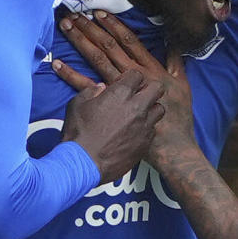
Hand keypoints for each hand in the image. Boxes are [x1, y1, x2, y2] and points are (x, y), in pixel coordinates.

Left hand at [53, 11, 194, 163]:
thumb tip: (175, 42)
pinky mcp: (107, 107)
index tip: (100, 13)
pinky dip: (70, 74)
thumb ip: (177, 63)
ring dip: (81, 42)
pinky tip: (57, 63)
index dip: (114, 26)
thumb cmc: (178, 118)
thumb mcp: (183, 86)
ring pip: (96, 60)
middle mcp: (132, 76)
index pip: (128, 41)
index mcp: (149, 69)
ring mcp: (117, 91)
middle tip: (76, 14)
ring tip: (67, 27)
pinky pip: (84, 87)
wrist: (170, 147)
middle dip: (92, 29)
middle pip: (108, 46)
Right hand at [59, 69, 164, 183]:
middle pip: (157, 88)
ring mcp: (144, 126)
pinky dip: (146, 128)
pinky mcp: (146, 143)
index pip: (137, 75)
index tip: (125, 84)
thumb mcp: (77, 105)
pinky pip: (153, 129)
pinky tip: (134, 132)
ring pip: (159, 109)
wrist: (83, 164)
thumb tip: (100, 88)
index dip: (131, 78)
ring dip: (150, 109)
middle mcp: (137, 107)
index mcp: (120, 93)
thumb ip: (91, 92)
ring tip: (138, 114)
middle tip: (139, 94)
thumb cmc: (78, 134)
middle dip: (149, 89)